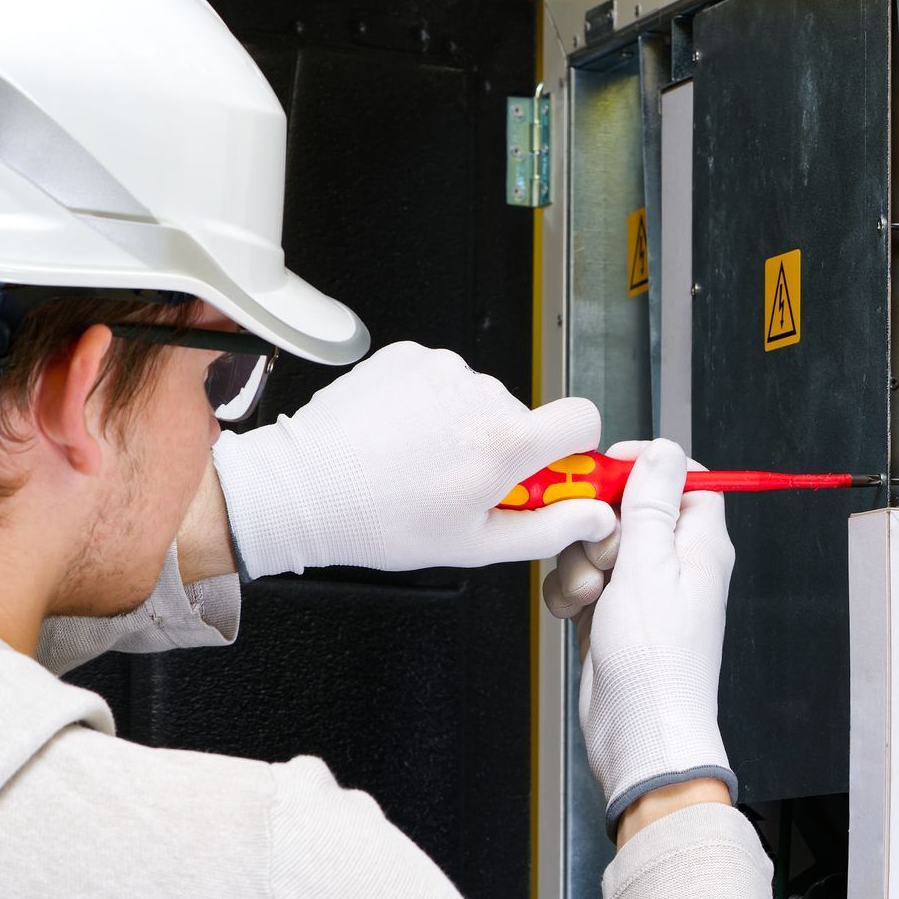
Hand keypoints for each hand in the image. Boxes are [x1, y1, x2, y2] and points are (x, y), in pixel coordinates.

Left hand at [211, 341, 615, 576]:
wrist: (305, 488)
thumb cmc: (381, 520)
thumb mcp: (477, 543)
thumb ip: (549, 527)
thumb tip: (594, 515)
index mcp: (505, 441)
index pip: (583, 420)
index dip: (575, 447)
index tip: (552, 470)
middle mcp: (480, 393)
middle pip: (523, 418)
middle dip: (503, 450)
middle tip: (459, 486)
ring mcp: (442, 368)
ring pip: (479, 400)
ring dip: (462, 428)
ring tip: (419, 463)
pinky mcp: (408, 355)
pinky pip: (441, 381)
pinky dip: (429, 406)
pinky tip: (401, 439)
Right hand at [546, 438, 736, 835]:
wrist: (638, 734)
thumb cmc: (657, 666)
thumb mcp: (650, 569)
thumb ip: (651, 504)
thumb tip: (663, 452)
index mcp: (700, 546)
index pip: (681, 479)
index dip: (643, 469)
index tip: (607, 473)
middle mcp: (674, 566)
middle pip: (626, 510)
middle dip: (598, 527)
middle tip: (604, 557)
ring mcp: (642, 593)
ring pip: (595, 547)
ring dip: (579, 566)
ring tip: (591, 598)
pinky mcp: (613, 616)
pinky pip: (581, 583)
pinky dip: (570, 595)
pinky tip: (577, 616)